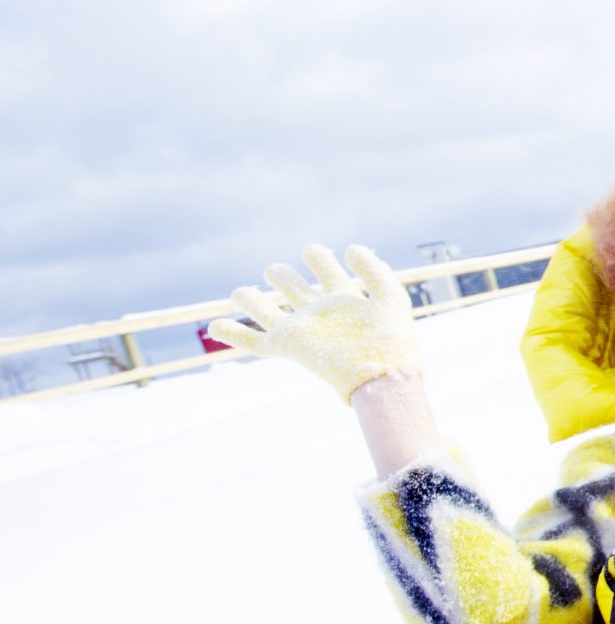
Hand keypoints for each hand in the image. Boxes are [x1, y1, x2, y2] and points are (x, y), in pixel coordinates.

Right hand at [210, 244, 421, 401]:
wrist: (380, 375)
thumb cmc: (391, 339)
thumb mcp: (390, 296)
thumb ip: (373, 270)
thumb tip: (350, 248)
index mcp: (349, 303)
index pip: (332, 277)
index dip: (322, 262)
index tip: (311, 250)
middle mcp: (322, 315)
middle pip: (298, 293)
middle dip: (285, 279)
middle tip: (273, 270)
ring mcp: (303, 330)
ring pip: (272, 314)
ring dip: (254, 303)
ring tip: (238, 292)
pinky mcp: (289, 346)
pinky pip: (256, 341)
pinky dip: (234, 335)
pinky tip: (215, 326)